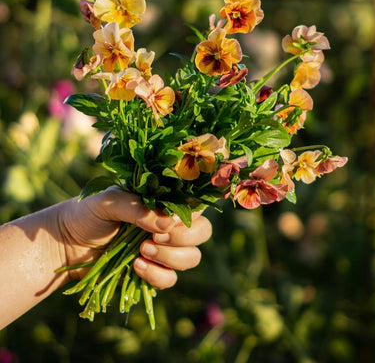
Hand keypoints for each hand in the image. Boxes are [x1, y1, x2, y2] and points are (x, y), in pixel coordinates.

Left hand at [59, 186, 211, 288]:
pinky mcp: (153, 273)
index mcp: (162, 203)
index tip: (168, 220)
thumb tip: (166, 223)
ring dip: (170, 257)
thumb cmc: (87, 214)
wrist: (65, 245)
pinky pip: (171, 279)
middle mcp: (168, 225)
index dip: (189, 214)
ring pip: (191, 257)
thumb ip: (137, 208)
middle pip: (202, 232)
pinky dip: (157, 275)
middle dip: (183, 237)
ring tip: (142, 251)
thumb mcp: (108, 202)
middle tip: (156, 236)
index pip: (194, 205)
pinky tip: (136, 267)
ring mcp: (163, 250)